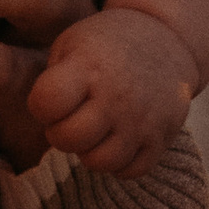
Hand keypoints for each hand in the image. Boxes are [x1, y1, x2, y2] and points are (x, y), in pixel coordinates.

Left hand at [28, 13, 195, 179]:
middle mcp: (117, 96)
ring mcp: (142, 120)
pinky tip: (117, 140)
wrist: (168, 37)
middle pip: (69, 139)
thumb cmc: (107, 44)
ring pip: (101, 162)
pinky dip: (119, 162)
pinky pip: (132, 171)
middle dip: (60, 133)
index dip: (41, 106)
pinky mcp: (162, 137)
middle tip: (71, 117)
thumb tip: (46, 121)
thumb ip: (52, 81)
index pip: (46, 103)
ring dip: (90, 151)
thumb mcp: (72, 43)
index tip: (53, 98)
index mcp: (89, 67)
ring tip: (95, 130)